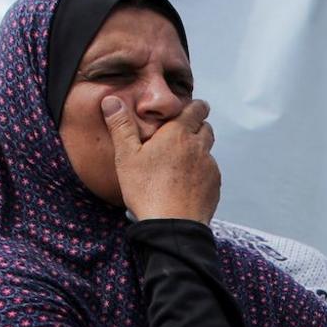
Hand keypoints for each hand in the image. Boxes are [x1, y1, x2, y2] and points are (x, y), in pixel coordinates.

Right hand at [103, 95, 219, 223]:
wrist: (172, 226)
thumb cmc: (147, 191)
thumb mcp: (126, 156)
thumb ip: (121, 126)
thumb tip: (111, 101)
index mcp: (178, 134)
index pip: (196, 109)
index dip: (195, 106)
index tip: (192, 108)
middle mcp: (198, 147)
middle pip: (205, 128)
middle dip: (197, 127)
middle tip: (183, 134)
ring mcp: (209, 167)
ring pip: (208, 151)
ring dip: (198, 151)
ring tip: (181, 161)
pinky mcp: (214, 186)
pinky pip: (210, 173)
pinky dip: (201, 173)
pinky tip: (186, 183)